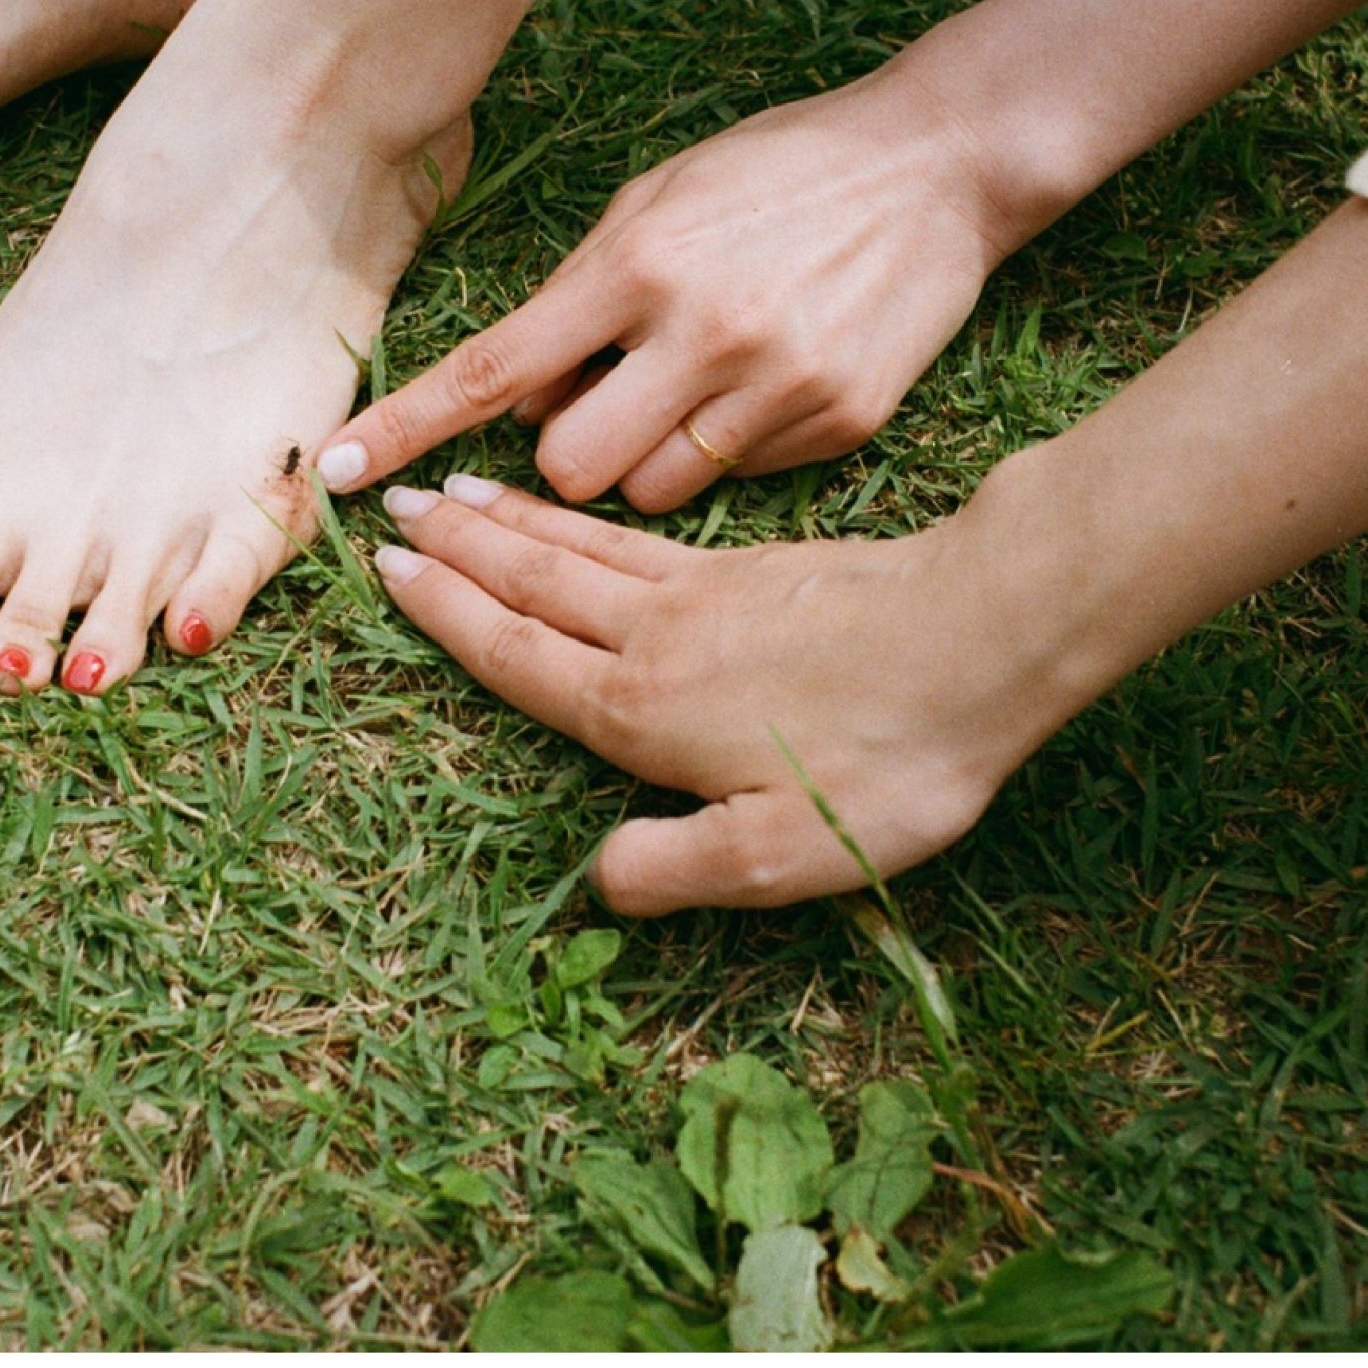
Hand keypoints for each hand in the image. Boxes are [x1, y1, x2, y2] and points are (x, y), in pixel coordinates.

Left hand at [320, 57, 1035, 512]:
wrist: (938, 165)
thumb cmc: (772, 176)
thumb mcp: (656, 203)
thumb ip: (580, 301)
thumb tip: (520, 409)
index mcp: (639, 263)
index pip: (495, 370)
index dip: (409, 426)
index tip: (339, 475)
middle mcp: (704, 331)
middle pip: (568, 469)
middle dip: (562, 455)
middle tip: (598, 403)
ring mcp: (777, 385)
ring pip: (649, 493)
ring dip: (641, 461)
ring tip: (689, 388)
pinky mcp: (839, 424)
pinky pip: (735, 481)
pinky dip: (723, 449)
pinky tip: (764, 382)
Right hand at [370, 474, 1076, 913]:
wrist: (984, 634)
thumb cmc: (882, 759)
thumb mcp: (775, 855)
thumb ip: (672, 868)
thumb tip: (597, 882)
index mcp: (636, 710)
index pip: (512, 654)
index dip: (442, 614)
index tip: (383, 567)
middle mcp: (653, 636)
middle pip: (529, 581)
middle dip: (454, 545)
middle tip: (389, 501)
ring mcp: (706, 590)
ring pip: (578, 547)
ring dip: (509, 518)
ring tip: (456, 485)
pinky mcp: (759, 567)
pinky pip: (637, 535)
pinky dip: (584, 517)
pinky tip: (581, 511)